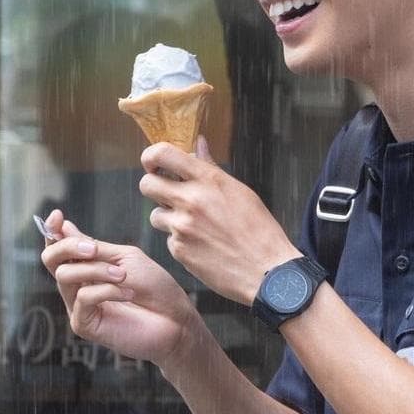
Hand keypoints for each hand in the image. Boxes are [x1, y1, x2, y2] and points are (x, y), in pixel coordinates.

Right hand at [39, 210, 201, 367]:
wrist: (176, 318)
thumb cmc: (156, 287)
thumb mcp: (126, 258)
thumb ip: (95, 247)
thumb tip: (63, 226)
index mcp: (89, 266)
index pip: (59, 248)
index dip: (52, 231)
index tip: (58, 215)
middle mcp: (79, 284)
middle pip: (51, 260)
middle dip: (69, 247)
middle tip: (94, 248)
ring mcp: (79, 305)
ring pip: (66, 276)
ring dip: (97, 270)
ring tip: (124, 276)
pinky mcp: (83, 324)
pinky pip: (82, 298)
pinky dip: (107, 290)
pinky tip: (128, 294)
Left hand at [139, 137, 298, 304]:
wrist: (267, 271)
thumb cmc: (259, 230)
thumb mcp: (240, 192)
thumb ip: (211, 168)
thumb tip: (197, 143)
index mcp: (209, 180)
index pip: (162, 154)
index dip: (151, 157)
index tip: (155, 165)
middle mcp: (191, 200)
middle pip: (146, 184)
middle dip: (154, 187)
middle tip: (168, 194)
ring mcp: (182, 227)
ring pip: (155, 214)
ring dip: (169, 218)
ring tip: (196, 226)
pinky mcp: (178, 250)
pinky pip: (168, 239)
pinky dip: (181, 241)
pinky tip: (204, 245)